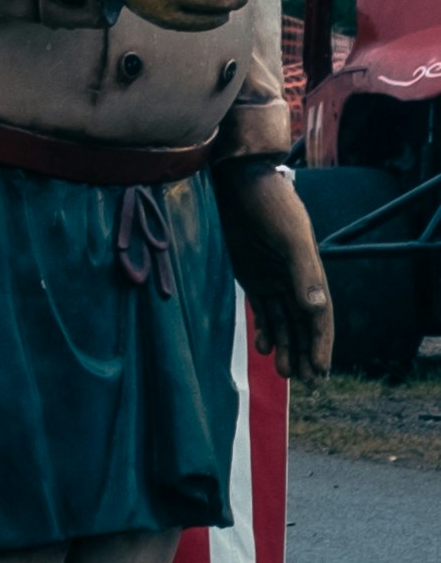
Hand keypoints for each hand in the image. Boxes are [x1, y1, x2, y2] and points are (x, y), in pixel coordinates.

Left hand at [213, 161, 332, 380]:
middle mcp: (294, 279)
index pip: (320, 316)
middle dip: (305, 352)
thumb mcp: (289, 237)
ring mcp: (273, 279)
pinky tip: (264, 347)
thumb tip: (316, 308)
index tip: (321, 370)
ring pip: (284, 322)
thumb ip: (304, 272)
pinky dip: (265, 330)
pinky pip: (264, 310)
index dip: (321, 343)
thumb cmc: (271, 205)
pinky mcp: (252, 276)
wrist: (240, 182)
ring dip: (286, 346)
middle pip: (303, 324)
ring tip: (284, 371)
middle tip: (305, 380)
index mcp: (309, 272)